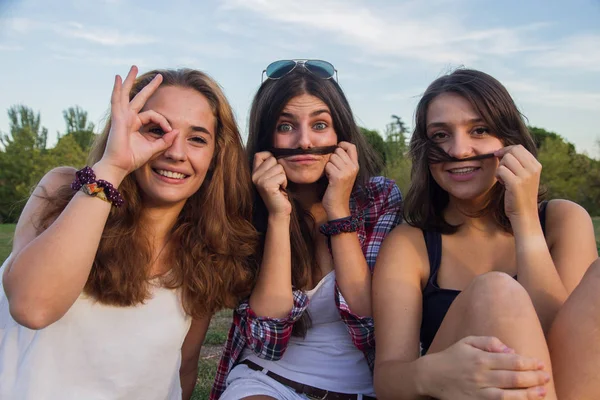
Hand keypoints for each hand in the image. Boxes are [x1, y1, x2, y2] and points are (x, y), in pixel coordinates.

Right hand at [96, 66, 178, 182]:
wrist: (119, 166)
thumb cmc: (133, 159)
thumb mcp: (154, 148)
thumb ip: (165, 140)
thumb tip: (177, 131)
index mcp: (136, 124)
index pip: (153, 115)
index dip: (164, 122)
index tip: (169, 131)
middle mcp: (128, 118)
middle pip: (139, 97)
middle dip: (150, 86)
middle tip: (160, 76)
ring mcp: (122, 116)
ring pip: (126, 94)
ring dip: (131, 80)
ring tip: (134, 66)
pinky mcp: (117, 118)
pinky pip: (117, 100)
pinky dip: (118, 89)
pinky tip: (119, 77)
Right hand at [252, 151, 291, 216]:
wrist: (278, 211)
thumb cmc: (278, 193)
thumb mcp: (271, 177)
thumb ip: (270, 166)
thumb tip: (277, 153)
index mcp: (254, 173)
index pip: (259, 155)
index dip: (269, 156)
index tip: (274, 167)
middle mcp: (254, 176)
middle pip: (272, 159)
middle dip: (279, 169)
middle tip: (277, 181)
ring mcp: (259, 181)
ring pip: (279, 167)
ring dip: (283, 177)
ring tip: (279, 186)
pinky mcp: (267, 185)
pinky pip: (282, 176)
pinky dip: (285, 182)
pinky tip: (280, 190)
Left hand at [322, 142, 358, 219]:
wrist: (338, 206)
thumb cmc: (338, 190)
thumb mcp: (345, 174)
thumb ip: (344, 162)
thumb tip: (336, 148)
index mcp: (356, 165)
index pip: (352, 146)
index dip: (342, 144)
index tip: (336, 149)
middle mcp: (353, 167)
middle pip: (338, 150)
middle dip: (332, 158)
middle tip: (333, 170)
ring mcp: (346, 172)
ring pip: (332, 157)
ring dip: (328, 165)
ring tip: (331, 175)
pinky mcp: (338, 177)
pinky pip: (328, 166)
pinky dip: (326, 172)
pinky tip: (329, 180)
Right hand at [428, 336, 549, 399]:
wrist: (431, 376)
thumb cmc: (452, 356)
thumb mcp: (468, 341)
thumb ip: (489, 342)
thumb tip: (510, 350)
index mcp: (480, 358)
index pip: (511, 361)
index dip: (528, 362)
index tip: (540, 363)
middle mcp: (481, 375)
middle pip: (513, 378)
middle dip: (533, 378)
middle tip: (546, 376)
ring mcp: (478, 392)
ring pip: (509, 395)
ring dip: (528, 394)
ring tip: (542, 391)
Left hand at [494, 145, 540, 225]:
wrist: (524, 214)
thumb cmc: (520, 195)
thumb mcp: (524, 176)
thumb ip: (518, 163)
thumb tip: (502, 151)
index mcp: (536, 165)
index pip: (519, 147)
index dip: (506, 149)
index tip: (499, 155)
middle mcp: (533, 169)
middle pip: (512, 151)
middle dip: (502, 158)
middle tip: (501, 169)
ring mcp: (525, 176)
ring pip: (505, 160)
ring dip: (500, 168)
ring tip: (504, 178)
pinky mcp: (516, 184)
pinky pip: (501, 170)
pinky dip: (498, 176)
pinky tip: (502, 183)